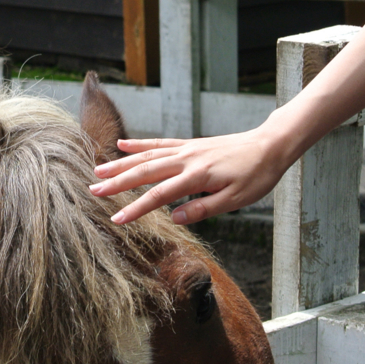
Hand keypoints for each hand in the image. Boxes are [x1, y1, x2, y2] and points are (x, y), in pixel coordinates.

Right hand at [90, 129, 287, 224]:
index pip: (159, 195)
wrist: (271, 145)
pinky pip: (159, 144)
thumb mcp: (236, 199)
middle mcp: (187, 160)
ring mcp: (186, 150)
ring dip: (121, 164)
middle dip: (117, 182)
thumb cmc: (256, 175)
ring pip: (147, 156)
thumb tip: (174, 218)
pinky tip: (121, 144)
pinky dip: (139, 144)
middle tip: (93, 191)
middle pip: (145, 172)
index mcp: (197, 176)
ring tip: (98, 171)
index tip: (117, 219)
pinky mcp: (189, 145)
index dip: (136, 208)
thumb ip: (204, 208)